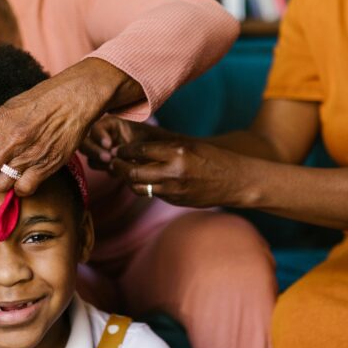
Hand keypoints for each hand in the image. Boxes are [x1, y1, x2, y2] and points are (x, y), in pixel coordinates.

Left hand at [0, 72, 103, 195]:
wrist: (75, 98)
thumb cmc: (43, 100)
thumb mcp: (11, 107)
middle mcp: (10, 140)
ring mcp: (28, 155)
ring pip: (0, 186)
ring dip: (1, 184)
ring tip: (7, 175)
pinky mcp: (46, 166)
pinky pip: (23, 189)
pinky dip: (21, 188)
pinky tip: (24, 178)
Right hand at [81, 116, 172, 172]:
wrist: (164, 156)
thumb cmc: (156, 141)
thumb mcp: (146, 137)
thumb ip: (130, 142)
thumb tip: (116, 153)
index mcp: (111, 125)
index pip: (97, 127)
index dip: (99, 136)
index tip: (108, 145)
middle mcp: (104, 136)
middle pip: (85, 142)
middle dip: (94, 151)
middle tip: (109, 159)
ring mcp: (103, 151)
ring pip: (91, 158)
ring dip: (100, 162)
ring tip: (114, 165)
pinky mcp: (106, 164)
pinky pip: (100, 168)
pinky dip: (107, 170)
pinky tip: (119, 172)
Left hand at [111, 138, 247, 207]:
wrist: (235, 181)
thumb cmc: (213, 158)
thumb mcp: (189, 146)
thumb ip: (165, 149)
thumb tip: (137, 151)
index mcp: (177, 153)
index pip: (140, 151)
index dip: (124, 150)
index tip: (118, 149)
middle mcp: (174, 173)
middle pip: (133, 173)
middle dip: (119, 167)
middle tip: (112, 162)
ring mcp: (174, 190)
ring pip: (138, 188)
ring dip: (128, 180)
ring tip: (124, 172)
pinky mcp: (175, 201)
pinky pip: (152, 194)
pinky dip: (144, 187)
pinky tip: (143, 181)